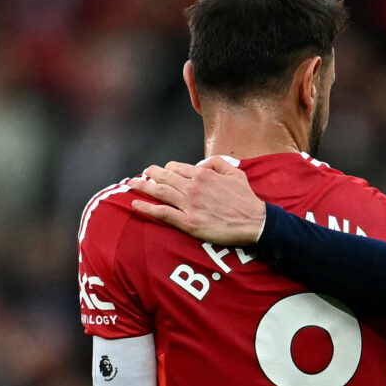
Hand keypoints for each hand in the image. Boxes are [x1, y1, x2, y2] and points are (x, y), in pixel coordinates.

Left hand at [128, 157, 265, 245]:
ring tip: (132, 184)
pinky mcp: (188, 222)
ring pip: (160, 192)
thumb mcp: (235, 173)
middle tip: (141, 174)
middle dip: (150, 174)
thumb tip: (202, 163)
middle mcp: (193, 187)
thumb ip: (217, 163)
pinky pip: (162, 213)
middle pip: (164, 177)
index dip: (166, 169)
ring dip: (143, 187)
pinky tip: (135, 205)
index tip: (160, 172)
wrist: (254, 222)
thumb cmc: (246, 199)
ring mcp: (189, 205)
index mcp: (203, 174)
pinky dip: (147, 208)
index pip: (176, 168)